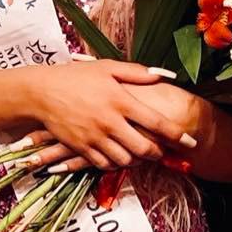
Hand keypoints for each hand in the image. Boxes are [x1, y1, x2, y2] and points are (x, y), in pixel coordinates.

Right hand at [15, 60, 196, 170]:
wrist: (40, 93)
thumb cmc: (75, 77)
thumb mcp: (107, 67)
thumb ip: (137, 72)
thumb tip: (164, 75)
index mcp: (121, 101)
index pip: (157, 123)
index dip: (177, 135)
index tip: (191, 142)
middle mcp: (111, 122)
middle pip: (144, 148)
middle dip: (157, 153)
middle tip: (161, 151)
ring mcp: (95, 137)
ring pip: (125, 159)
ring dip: (136, 159)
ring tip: (139, 153)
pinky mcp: (81, 147)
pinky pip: (104, 164)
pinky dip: (114, 163)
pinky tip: (117, 156)